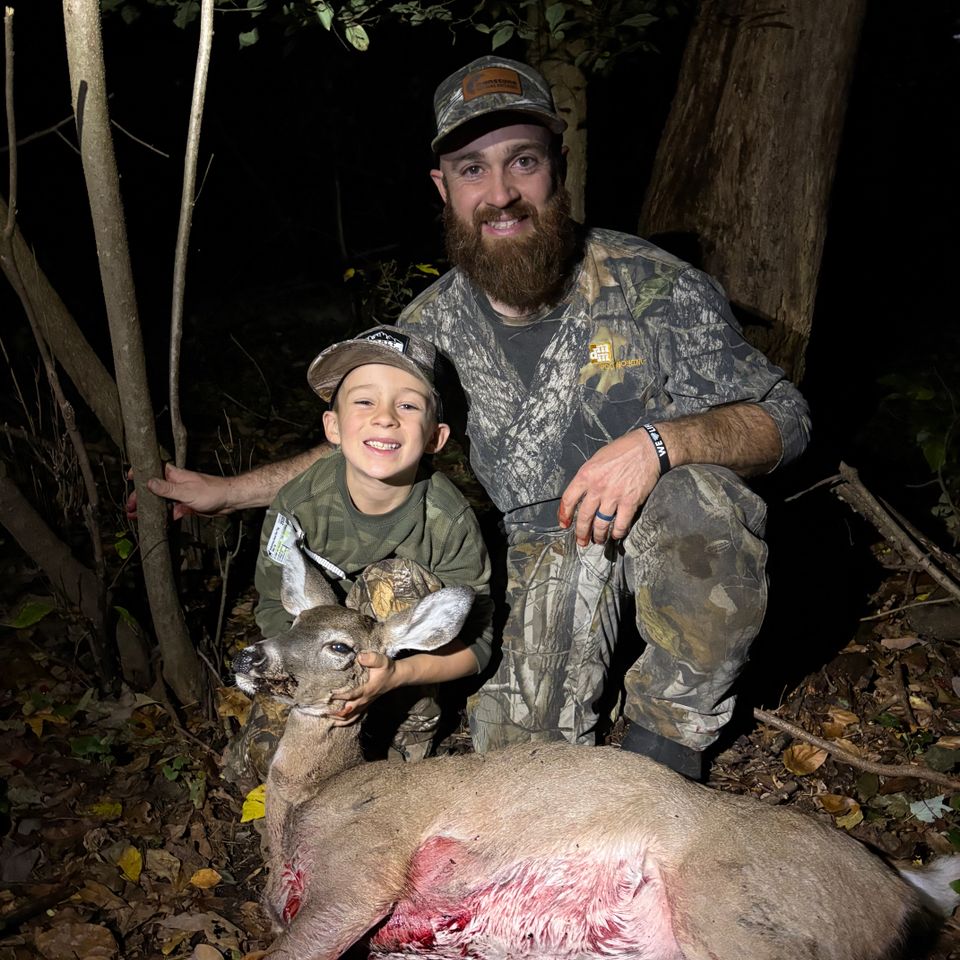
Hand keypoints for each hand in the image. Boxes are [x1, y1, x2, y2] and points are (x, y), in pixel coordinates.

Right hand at [126, 463, 233, 520]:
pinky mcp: (185, 505)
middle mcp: (175, 483)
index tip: (129, 479)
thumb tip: (148, 483)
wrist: (228, 501)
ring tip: (136, 516)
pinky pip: (171, 511)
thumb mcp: (186, 491)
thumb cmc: (211, 491)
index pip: (153, 470)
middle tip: (130, 508)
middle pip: (153, 489)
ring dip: (149, 508)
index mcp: (174, 474)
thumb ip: (167, 489)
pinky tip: (156, 523)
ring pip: (160, 501)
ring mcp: (180, 494)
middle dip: (140, 497)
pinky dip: (164, 516)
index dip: (140, 473)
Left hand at [328, 652, 397, 725]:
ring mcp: (365, 704)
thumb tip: (359, 657)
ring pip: (351, 717)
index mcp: (368, 689)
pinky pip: (355, 717)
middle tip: (323, 711)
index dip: (341, 696)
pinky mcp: (365, 705)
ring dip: (339, 719)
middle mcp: (365, 699)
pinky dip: (346, 721)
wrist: (396, 677)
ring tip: (327, 719)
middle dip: (336, 712)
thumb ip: (371, 658)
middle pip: (349, 710)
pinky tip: (336, 723)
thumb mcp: (381, 660)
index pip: (352, 695)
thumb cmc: (387, 668)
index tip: (330, 695)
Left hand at [558, 430, 661, 545]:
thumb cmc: (623, 450)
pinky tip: (616, 534)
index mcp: (586, 475)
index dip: (564, 514)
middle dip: (581, 532)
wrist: (647, 448)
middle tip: (581, 540)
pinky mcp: (630, 502)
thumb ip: (588, 476)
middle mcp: (597, 487)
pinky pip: (620, 524)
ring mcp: (613, 496)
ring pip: (601, 524)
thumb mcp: (597, 459)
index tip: (564, 523)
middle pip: (583, 517)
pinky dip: (617, 533)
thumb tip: (582, 492)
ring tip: (598, 540)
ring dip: (598, 535)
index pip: (568, 499)